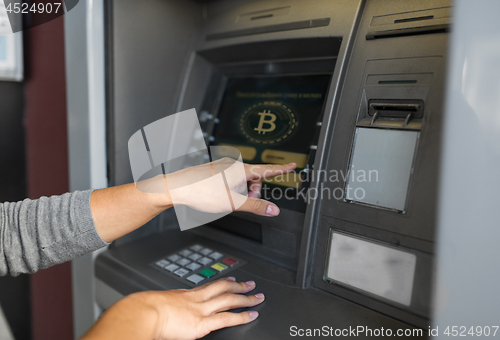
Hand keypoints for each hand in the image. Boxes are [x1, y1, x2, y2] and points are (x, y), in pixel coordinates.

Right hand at [81, 278, 263, 339]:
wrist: (141, 313)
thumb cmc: (142, 310)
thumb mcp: (157, 304)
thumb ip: (167, 307)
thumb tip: (165, 314)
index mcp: (184, 294)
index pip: (208, 287)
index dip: (221, 283)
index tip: (230, 280)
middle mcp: (195, 299)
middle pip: (222, 288)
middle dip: (238, 285)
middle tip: (251, 284)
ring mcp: (200, 309)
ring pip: (229, 299)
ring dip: (245, 297)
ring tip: (257, 297)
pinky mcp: (202, 323)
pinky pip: (226, 318)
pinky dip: (241, 316)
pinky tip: (251, 315)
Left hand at [166, 159, 296, 216]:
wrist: (178, 187)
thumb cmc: (202, 193)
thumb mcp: (233, 203)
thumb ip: (255, 206)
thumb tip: (273, 210)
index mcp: (241, 170)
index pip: (268, 169)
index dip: (282, 169)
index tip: (294, 165)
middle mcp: (233, 164)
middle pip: (255, 178)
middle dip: (253, 191)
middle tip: (242, 202)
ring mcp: (223, 166)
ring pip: (242, 179)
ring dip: (241, 191)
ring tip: (228, 200)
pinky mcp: (215, 169)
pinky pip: (231, 178)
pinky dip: (232, 188)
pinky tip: (220, 195)